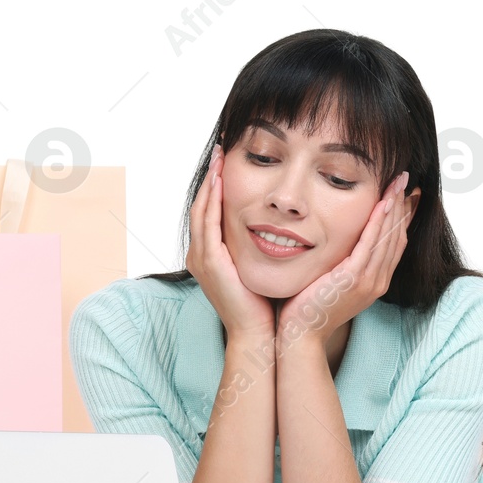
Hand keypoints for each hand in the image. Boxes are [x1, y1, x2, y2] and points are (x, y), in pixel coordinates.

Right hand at [187, 144, 274, 340]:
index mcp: (210, 255)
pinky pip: (207, 223)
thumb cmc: (264, 305)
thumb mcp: (258, 267)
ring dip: (210, 181)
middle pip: (201, 204)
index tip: (228, 161)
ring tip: (220, 156)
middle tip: (221, 148)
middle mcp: (200, 255)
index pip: (210, 211)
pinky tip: (220, 180)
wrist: (258, 334)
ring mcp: (201, 258)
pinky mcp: (210, 262)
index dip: (217, 185)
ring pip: (201, 209)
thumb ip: (261, 245)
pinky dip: (212, 199)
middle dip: (211, 175)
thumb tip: (282, 225)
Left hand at [276, 171, 412, 345]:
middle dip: (402, 205)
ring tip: (398, 182)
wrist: (300, 334)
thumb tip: (341, 238)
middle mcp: (377, 280)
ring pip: (388, 237)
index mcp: (375, 281)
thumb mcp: (332, 279)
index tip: (403, 193)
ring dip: (394, 207)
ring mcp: (368, 281)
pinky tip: (382, 203)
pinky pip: (370, 245)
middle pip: (397, 236)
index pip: (395, 242)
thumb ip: (342, 260)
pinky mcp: (354, 279)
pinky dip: (379, 223)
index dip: (402, 216)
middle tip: (405, 179)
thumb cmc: (309, 306)